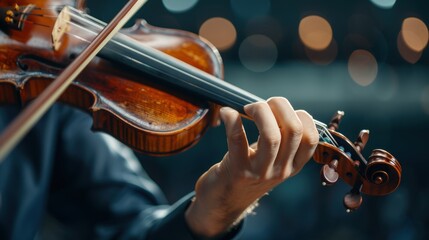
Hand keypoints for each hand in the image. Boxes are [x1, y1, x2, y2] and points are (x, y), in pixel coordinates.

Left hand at [185, 97, 318, 237]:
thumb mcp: (271, 162)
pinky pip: (237, 140)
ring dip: (260, 111)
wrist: (222, 203)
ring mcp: (260, 172)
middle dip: (279, 106)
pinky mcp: (237, 170)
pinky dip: (232, 120)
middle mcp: (281, 170)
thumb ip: (280, 140)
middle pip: (294, 130)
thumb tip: (275, 106)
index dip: (301, 116)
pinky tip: (226, 112)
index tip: (282, 110)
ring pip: (272, 136)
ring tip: (247, 108)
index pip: (311, 138)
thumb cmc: (246, 173)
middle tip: (263, 104)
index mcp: (293, 165)